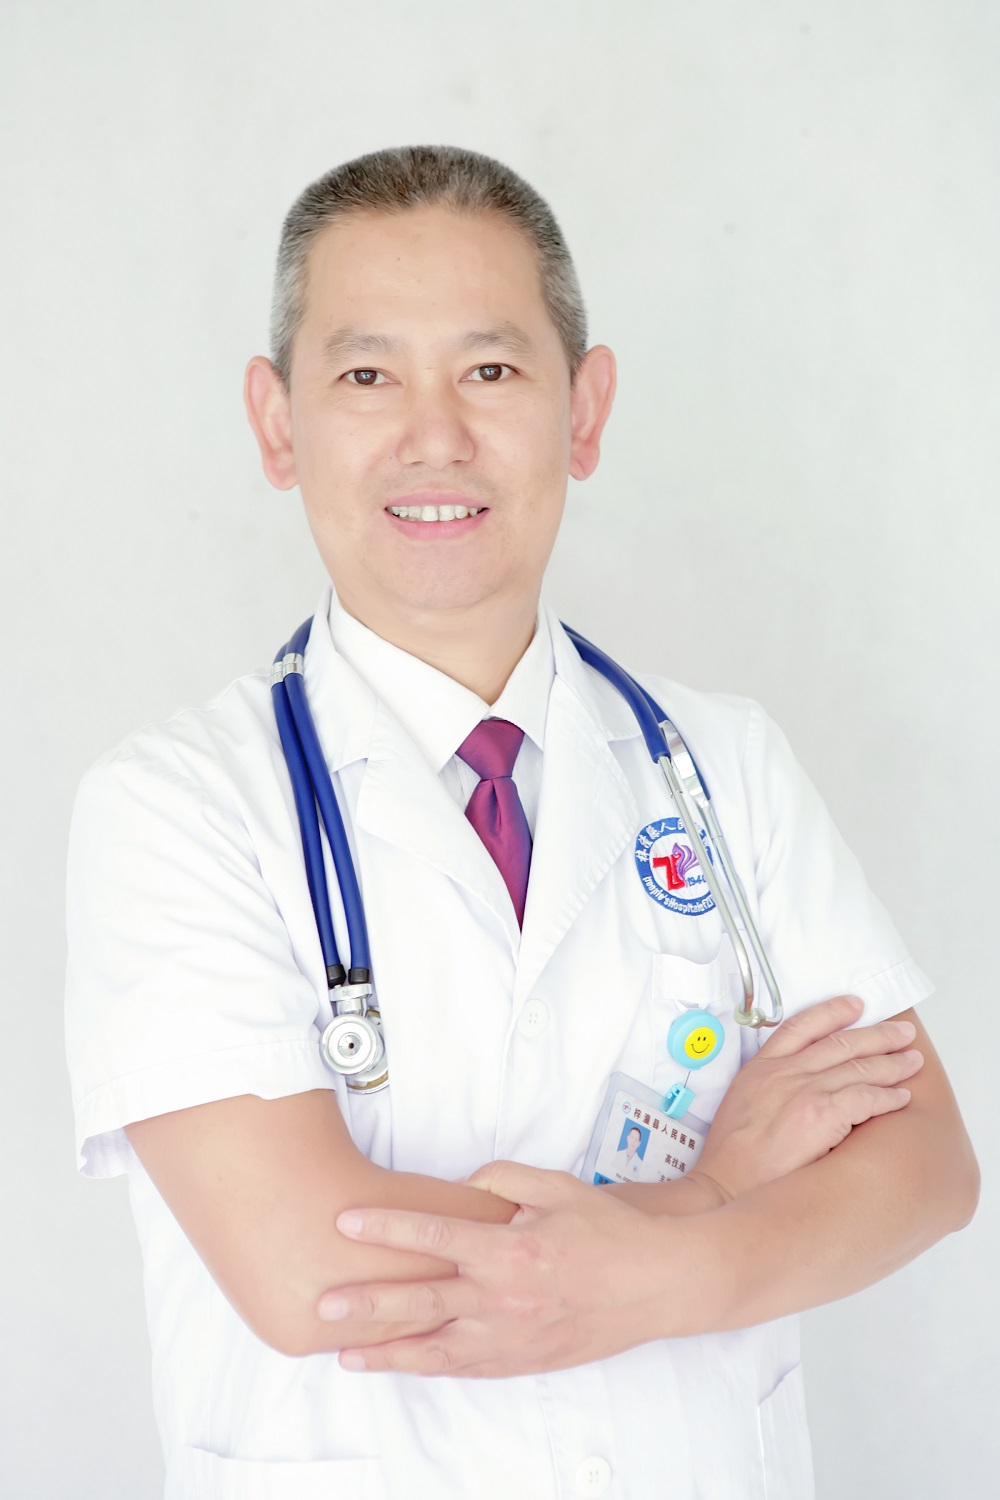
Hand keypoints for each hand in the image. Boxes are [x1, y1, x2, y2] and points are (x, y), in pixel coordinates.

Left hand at [319, 1163, 683, 1377]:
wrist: (657, 1284)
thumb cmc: (610, 1232)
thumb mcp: (558, 1187)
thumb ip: (503, 1179)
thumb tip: (464, 1185)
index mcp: (511, 1248)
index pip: (435, 1234)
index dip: (388, 1227)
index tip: (348, 1222)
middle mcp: (505, 1297)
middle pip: (423, 1300)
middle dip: (369, 1303)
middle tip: (326, 1305)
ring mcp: (512, 1335)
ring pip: (437, 1348)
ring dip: (389, 1352)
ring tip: (347, 1354)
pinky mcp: (523, 1360)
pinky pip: (467, 1367)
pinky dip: (431, 1366)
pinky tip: (405, 1364)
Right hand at [689, 994, 921, 1202]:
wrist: (726, 1186)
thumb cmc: (732, 1158)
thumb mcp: (740, 1105)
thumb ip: (770, 1087)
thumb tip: (802, 1088)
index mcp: (761, 1068)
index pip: (801, 1026)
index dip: (832, 1012)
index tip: (854, 1005)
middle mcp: (784, 1073)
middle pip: (840, 1042)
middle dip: (877, 1035)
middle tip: (902, 1033)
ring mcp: (803, 1091)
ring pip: (858, 1067)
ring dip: (891, 1063)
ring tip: (912, 1061)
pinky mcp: (820, 1115)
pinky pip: (865, 1098)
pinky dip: (887, 1096)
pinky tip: (901, 1098)